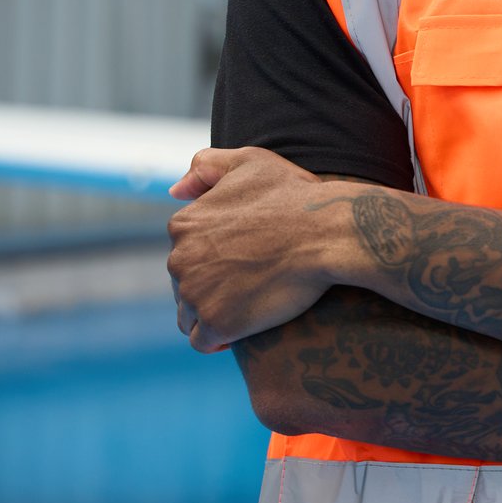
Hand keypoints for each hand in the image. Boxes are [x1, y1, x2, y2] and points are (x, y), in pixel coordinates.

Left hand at [166, 147, 343, 352]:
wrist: (328, 232)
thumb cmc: (296, 196)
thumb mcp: (251, 162)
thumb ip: (206, 166)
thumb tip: (173, 191)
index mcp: (183, 224)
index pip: (184, 250)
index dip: (212, 257)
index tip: (243, 257)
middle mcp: (178, 259)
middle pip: (183, 284)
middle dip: (210, 286)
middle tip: (252, 281)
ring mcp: (195, 294)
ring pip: (189, 314)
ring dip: (212, 313)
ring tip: (247, 306)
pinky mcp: (216, 323)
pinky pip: (203, 340)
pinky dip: (218, 338)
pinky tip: (241, 330)